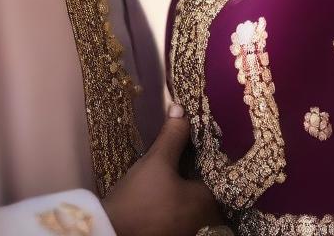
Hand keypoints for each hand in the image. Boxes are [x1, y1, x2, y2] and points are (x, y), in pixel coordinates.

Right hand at [104, 104, 225, 235]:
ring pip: (194, 202)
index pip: (222, 178)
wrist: (111, 232)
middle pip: (208, 190)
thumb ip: (173, 135)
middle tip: (192, 150)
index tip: (208, 143)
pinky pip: (181, 211)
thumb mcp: (156, 161)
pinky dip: (177, 197)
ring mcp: (184, 230)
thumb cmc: (141, 198)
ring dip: (188, 184)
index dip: (216, 158)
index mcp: (204, 203)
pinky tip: (166, 185)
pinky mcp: (169, 232)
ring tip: (179, 163)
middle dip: (201, 171)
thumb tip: (181, 109)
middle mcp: (200, 220)